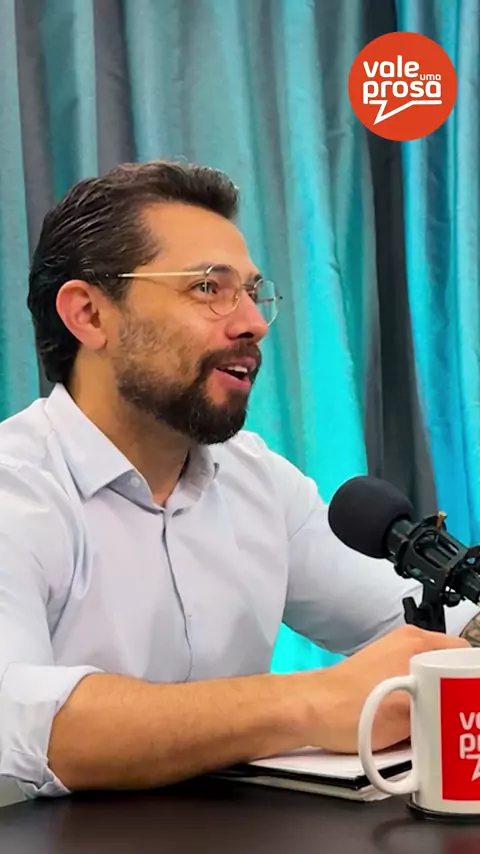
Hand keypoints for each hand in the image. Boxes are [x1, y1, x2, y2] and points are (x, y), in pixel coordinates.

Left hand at [302, 624, 469, 752]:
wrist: (311, 710)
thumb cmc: (352, 709)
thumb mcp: (413, 715)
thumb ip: (446, 705)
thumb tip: (459, 707)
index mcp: (418, 643)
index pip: (466, 654)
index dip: (472, 679)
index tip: (472, 700)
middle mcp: (406, 643)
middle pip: (449, 665)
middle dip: (458, 691)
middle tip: (462, 715)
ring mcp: (391, 655)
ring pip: (432, 676)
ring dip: (440, 698)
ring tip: (441, 723)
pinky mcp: (381, 672)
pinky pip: (415, 683)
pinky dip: (422, 701)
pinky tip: (418, 723)